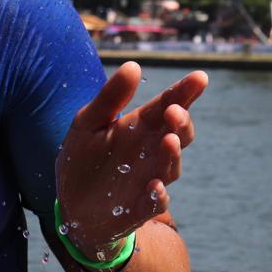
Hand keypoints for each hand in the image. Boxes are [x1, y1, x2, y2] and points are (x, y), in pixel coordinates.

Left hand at [55, 62, 206, 258]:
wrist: (71, 202)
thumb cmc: (83, 157)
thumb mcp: (88, 122)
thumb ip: (110, 98)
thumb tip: (134, 65)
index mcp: (139, 126)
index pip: (167, 105)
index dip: (184, 92)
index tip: (200, 77)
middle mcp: (151, 151)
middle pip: (178, 134)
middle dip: (181, 122)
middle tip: (174, 111)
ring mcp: (149, 178)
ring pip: (170, 166)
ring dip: (171, 154)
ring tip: (169, 139)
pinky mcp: (140, 206)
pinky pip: (155, 202)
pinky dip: (158, 195)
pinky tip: (155, 186)